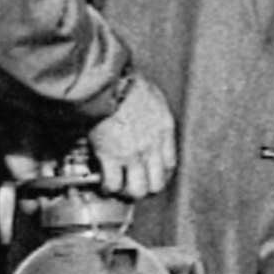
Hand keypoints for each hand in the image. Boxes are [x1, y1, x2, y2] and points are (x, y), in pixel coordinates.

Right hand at [87, 74, 176, 199]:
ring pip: (137, 190)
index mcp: (164, 130)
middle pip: (156, 184)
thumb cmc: (127, 83)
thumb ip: (154, 113)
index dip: (160, 176)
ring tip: (118, 188)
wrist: (108, 82)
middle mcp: (152, 146)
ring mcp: (133, 154)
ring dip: (127, 192)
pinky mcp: (111, 156)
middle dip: (145, 189)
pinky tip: (103, 183)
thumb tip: (147, 118)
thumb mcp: (152, 97)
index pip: (170, 165)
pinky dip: (107, 187)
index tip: (151, 176)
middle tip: (133, 186)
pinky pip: (112, 184)